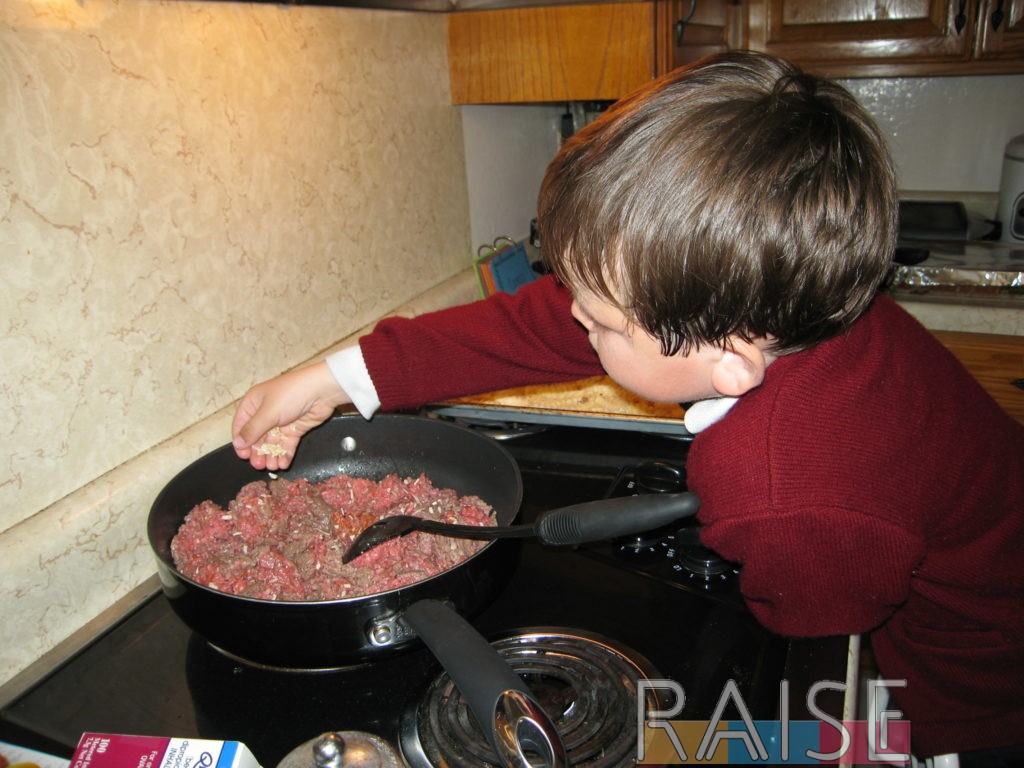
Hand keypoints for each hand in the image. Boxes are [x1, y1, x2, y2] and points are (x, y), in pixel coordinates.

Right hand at [231, 362, 350, 470]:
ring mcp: (281, 421)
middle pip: (257, 437)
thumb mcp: (267, 412)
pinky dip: (285, 454)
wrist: (322, 391)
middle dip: (258, 451)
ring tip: (272, 466)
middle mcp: (265, 412)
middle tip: (259, 465)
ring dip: (271, 455)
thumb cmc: (291, 394)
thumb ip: (252, 430)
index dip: (241, 441)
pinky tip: (283, 463)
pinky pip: (287, 444)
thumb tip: (238, 444)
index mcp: (254, 403)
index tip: (243, 455)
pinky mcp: (295, 428)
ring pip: (272, 442)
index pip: (241, 425)